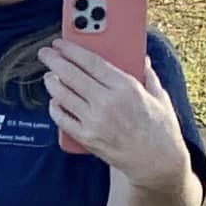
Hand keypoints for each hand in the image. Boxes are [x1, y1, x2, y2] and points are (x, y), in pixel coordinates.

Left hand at [39, 39, 189, 184]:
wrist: (157, 162)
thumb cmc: (160, 128)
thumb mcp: (159, 96)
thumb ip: (147, 74)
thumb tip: (140, 56)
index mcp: (126, 88)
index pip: (91, 62)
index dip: (72, 50)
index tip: (60, 43)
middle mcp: (107, 103)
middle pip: (71, 75)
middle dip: (54, 61)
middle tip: (45, 53)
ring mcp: (94, 121)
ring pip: (62, 95)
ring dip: (51, 82)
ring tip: (49, 75)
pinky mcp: (86, 137)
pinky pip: (61, 118)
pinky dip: (54, 107)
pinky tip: (54, 100)